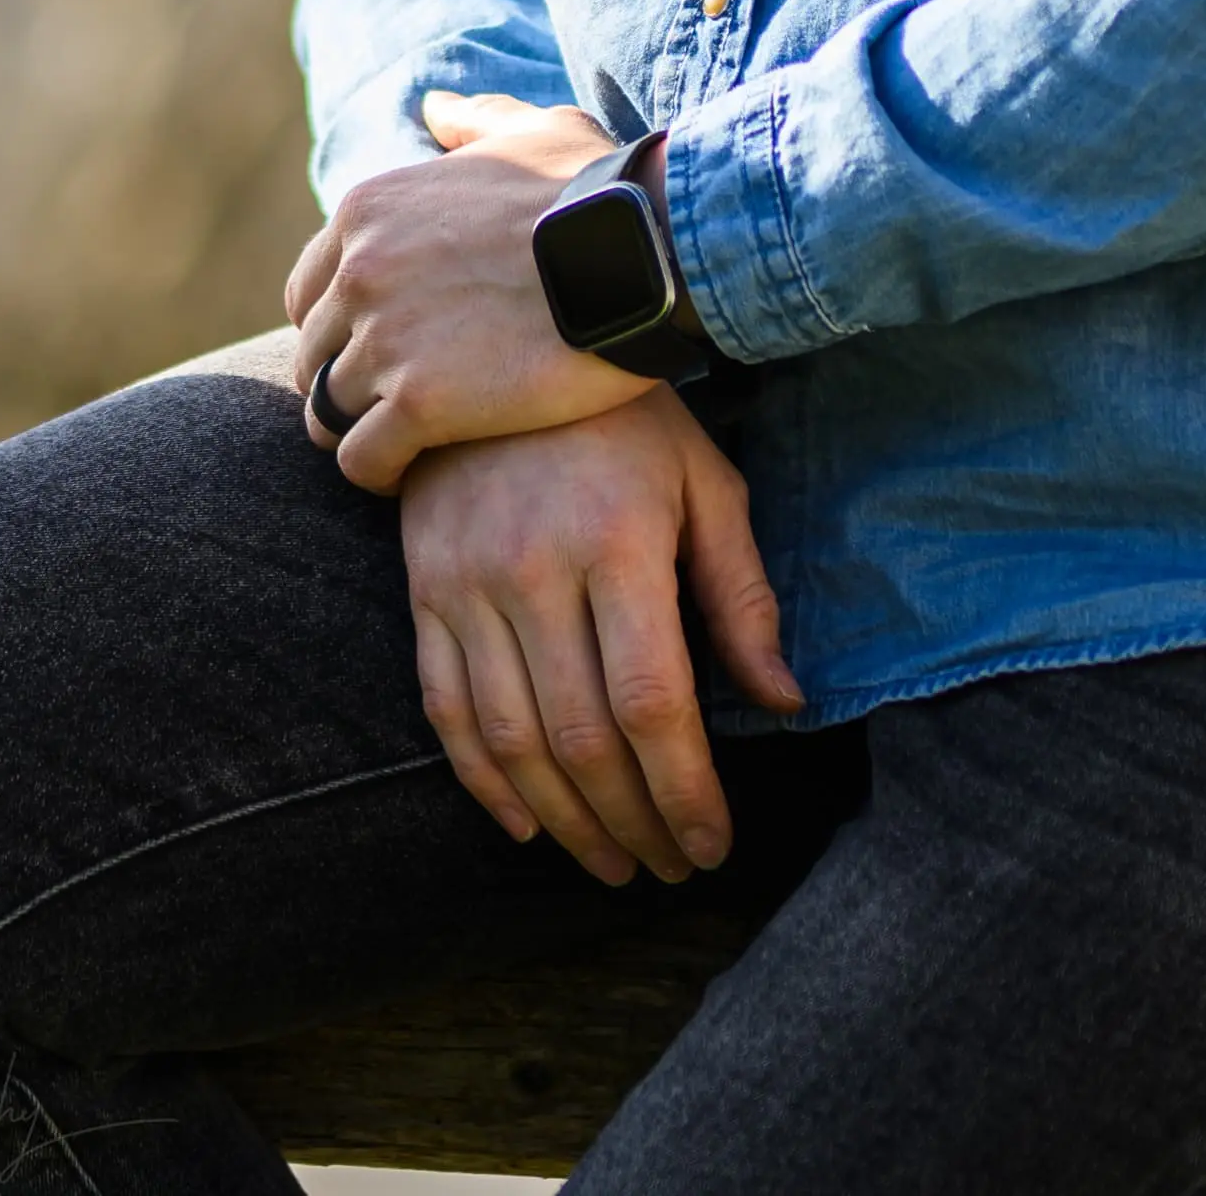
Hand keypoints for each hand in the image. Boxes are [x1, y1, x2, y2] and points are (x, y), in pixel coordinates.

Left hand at [285, 93, 646, 489]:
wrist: (648, 253)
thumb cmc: (603, 193)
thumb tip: (436, 108)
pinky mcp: (420, 403)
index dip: (342, 330)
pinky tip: (418, 474)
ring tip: (409, 451)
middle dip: (349, 385)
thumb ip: (475, 123)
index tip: (388, 353)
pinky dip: (380, 473)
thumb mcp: (534, 132)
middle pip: (314, 354)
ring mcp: (385, 338)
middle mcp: (360, 271)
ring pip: (327, 411)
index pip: (309, 293)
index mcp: (370, 211)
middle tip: (402, 409)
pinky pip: (363, 459)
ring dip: (360, 433)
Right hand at [401, 391, 798, 884]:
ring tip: (615, 863)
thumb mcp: (706, 483)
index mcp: (616, 543)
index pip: (652, 704)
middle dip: (635, 823)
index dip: (684, 792)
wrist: (501, 338)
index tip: (713, 845)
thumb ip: (742, 596)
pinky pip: (444, 707)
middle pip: (583, 737)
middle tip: (672, 867)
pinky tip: (528, 824)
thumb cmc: (624, 418)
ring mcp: (465, 580)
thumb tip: (783, 703)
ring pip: (513, 738)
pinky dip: (484, 781)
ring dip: (568, 822)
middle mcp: (531, 567)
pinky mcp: (423, 588)